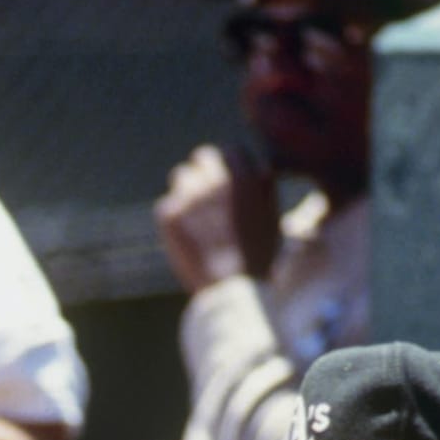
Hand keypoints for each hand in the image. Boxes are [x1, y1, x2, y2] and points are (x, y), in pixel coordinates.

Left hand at [156, 144, 280, 293]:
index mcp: (246, 176)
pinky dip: (173, 219)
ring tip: (196, 218)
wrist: (232, 287)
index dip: (230, 167)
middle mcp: (216, 179)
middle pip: (203, 158)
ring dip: (187, 192)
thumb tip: (258, 169)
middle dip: (205, 173)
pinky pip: (167, 206)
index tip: (228, 182)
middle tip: (206, 196)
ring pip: (181, 177)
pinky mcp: (168, 213)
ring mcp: (189, 194)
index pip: (232, 151)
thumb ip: (262, 188)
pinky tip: (185, 238)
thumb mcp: (272, 218)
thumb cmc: (257, 257)